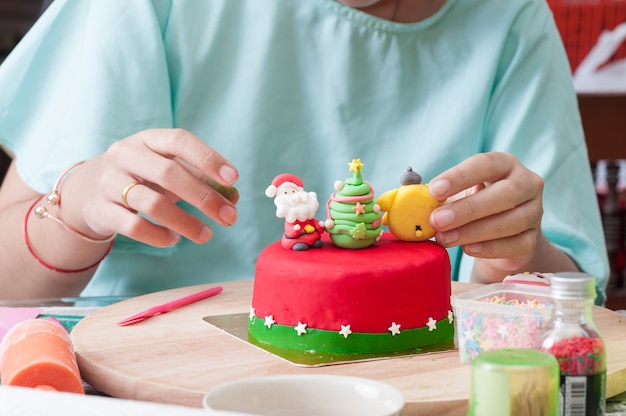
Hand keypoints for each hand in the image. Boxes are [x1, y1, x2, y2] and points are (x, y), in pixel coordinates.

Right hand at [60, 128, 238, 246]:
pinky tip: (174, 239)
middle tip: (230, 217)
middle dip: (204, 198)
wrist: (86, 192)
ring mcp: (109, 182)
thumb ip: (200, 179)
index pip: (180, 141)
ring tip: (206, 235)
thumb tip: (233, 197)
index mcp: (147, 139)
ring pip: (152, 204)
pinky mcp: (100, 210)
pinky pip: (133, 226)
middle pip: (170, 174)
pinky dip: (158, 236)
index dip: (208, 158)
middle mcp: (126, 156)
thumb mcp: (166, 170)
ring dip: (186, 222)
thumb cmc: (140, 177)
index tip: (233, 178)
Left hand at [428, 152, 543, 273]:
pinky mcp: (533, 240)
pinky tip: (468, 249)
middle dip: (467, 208)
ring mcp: (534, 213)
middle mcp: (526, 184)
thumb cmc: (473, 205)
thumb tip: (406, 191)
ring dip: (473, 231)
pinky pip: (516, 244)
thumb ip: (434, 191)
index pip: (485, 164)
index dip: (460, 176)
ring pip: (511, 221)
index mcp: (504, 164)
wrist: (501, 236)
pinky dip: (490, 248)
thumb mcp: (456, 193)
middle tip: (437, 220)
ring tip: (445, 238)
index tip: (434, 191)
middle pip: (504, 194)